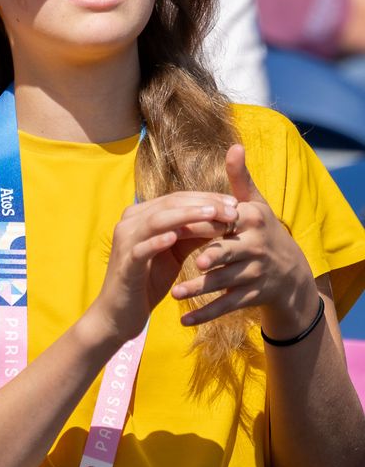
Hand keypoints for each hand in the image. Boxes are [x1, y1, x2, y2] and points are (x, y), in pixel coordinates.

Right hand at [90, 191, 239, 343]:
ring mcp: (125, 242)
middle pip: (169, 205)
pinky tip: (175, 237)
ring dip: (187, 216)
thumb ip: (193, 235)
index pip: (176, 199)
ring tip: (212, 215)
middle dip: (203, 205)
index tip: (234, 202)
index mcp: (141, 217)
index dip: (206, 198)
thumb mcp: (175, 254)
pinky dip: (157, 241)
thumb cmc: (149, 281)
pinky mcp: (125, 263)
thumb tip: (222, 218)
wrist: (120, 313)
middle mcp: (130, 223)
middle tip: (232, 210)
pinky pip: (141, 248)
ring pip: (157, 220)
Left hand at [170, 145, 317, 337]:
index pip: (228, 222)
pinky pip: (226, 306)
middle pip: (229, 255)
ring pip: (225, 284)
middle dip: (212, 260)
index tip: (189, 226)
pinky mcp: (251, 297)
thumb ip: (239, 178)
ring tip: (174, 294)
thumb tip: (234, 145)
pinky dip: (205, 314)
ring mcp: (255, 275)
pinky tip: (184, 320)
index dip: (210, 225)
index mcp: (252, 223)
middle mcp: (257, 249)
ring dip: (200, 290)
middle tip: (193, 264)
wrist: (291, 273)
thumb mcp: (255, 204)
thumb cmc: (262, 230)